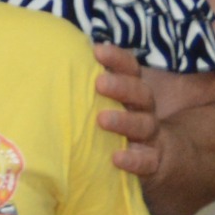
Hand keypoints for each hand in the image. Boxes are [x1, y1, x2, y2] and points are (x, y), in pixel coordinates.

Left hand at [93, 43, 164, 181]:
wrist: (162, 162)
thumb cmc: (119, 128)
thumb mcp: (109, 104)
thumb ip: (92, 87)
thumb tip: (53, 62)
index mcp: (134, 94)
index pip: (131, 70)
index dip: (118, 59)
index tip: (97, 50)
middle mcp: (144, 112)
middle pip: (141, 94)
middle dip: (122, 86)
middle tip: (100, 82)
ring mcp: (151, 138)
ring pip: (144, 125)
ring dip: (125, 121)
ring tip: (102, 119)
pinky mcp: (153, 164)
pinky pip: (146, 162)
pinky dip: (133, 160)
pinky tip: (117, 158)